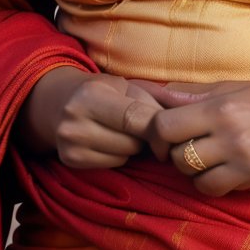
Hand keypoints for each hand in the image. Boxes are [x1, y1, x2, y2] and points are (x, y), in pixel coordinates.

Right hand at [18, 68, 160, 168]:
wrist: (58, 102)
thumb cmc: (102, 91)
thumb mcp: (127, 85)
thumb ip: (157, 98)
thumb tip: (191, 111)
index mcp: (92, 94)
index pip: (136, 118)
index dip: (157, 128)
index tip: (169, 131)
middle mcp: (76, 120)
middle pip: (132, 142)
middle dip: (144, 137)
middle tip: (140, 126)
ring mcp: (71, 143)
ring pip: (124, 156)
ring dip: (132, 148)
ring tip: (122, 132)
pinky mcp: (70, 161)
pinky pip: (111, 164)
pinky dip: (117, 155)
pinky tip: (109, 142)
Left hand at [144, 79, 249, 196]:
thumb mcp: (236, 88)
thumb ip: (196, 94)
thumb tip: (158, 94)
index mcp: (219, 103)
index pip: (164, 124)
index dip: (156, 133)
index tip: (164, 136)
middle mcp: (227, 129)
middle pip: (175, 152)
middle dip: (174, 153)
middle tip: (185, 148)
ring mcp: (241, 154)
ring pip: (191, 173)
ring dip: (192, 170)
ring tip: (206, 159)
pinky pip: (213, 188)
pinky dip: (210, 184)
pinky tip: (222, 172)